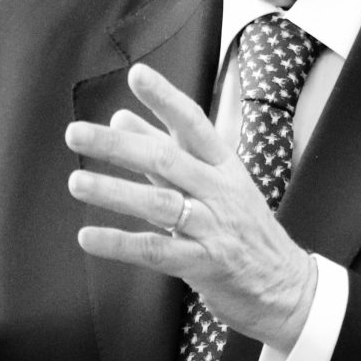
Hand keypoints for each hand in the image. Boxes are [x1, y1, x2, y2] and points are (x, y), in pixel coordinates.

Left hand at [66, 64, 315, 352]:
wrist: (284, 285)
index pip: (193, 123)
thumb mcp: (213, 180)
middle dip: (118, 145)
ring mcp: (212, 228)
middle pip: (167, 159)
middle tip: (76, 133)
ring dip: (114, 192)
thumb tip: (120, 118)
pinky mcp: (203, 264)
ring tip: (77, 182)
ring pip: (159, 204)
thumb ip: (165, 148)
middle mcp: (219, 190)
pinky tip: (89, 236)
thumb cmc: (244, 227)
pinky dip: (120, 243)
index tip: (137, 75)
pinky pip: (156, 250)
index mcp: (223, 164)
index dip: (166, 98)